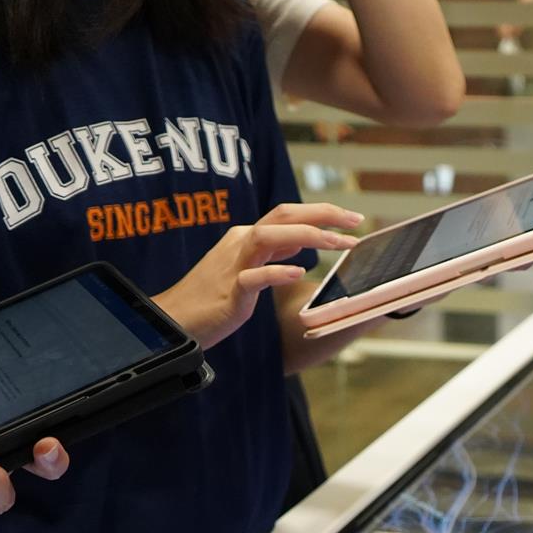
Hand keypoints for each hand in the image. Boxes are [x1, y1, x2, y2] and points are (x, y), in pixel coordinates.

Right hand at [155, 202, 362, 348]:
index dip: (322, 212)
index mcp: (247, 237)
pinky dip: (277, 272)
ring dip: (306, 236)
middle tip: (356, 222)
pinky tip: (299, 274)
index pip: (288, 214)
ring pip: (268, 237)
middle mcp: (241, 243)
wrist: (176, 320)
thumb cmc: (213, 298)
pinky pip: (254, 277)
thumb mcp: (249, 269)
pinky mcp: (230, 292)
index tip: (352, 219)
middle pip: (283, 215)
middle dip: (323, 214)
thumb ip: (273, 253)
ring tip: (338, 243)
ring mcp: (234, 266)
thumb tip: (302, 242)